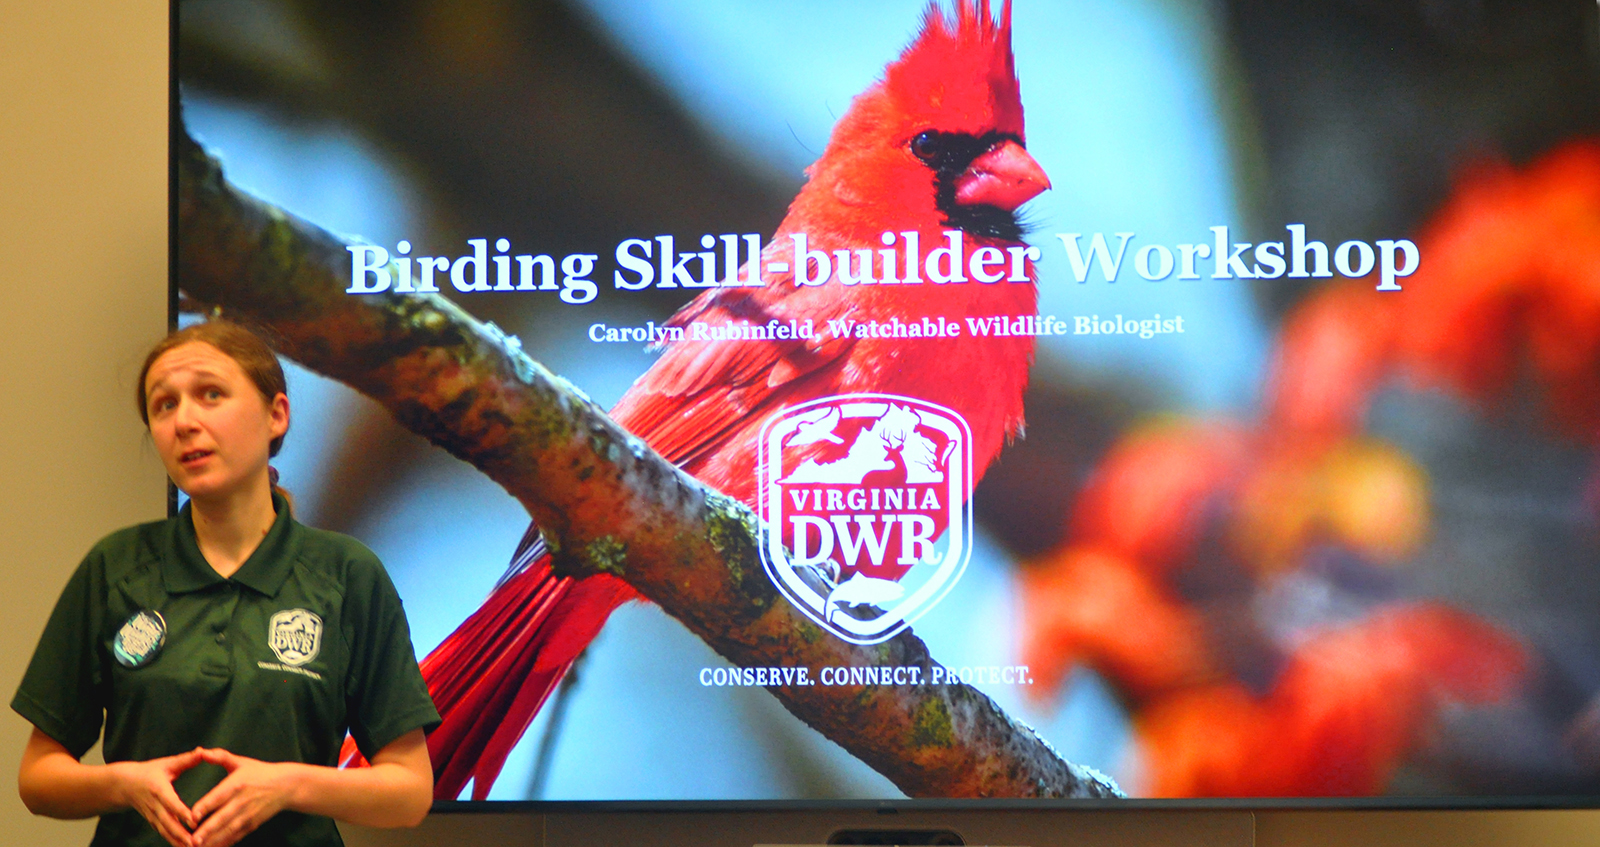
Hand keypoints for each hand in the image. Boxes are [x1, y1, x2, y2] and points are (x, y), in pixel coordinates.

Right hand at [106, 748, 204, 846]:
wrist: (124, 785)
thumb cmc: (149, 772)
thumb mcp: (167, 763)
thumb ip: (186, 759)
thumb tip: (203, 751)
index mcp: (159, 789)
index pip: (171, 803)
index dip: (181, 812)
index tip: (193, 821)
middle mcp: (155, 805)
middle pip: (167, 822)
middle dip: (180, 834)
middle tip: (194, 843)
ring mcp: (152, 816)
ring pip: (165, 831)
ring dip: (177, 841)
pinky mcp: (153, 822)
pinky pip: (163, 834)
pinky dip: (173, 842)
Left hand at [188, 749, 302, 846]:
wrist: (286, 785)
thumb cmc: (259, 772)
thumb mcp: (241, 762)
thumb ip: (220, 757)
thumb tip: (201, 751)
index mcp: (237, 784)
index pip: (218, 797)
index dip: (205, 807)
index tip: (192, 817)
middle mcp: (242, 801)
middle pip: (222, 817)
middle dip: (207, 830)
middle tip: (193, 840)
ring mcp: (248, 814)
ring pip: (229, 830)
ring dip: (214, 840)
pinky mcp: (252, 824)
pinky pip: (237, 836)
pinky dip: (226, 843)